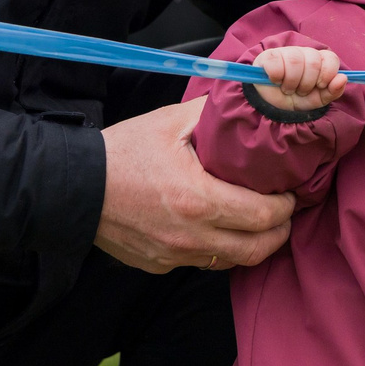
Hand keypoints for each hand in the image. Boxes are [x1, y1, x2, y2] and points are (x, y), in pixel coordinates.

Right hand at [95, 100, 294, 273]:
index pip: (264, 216)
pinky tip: (218, 230)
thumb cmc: (120, 153)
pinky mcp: (160, 265)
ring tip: (257, 223)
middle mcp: (191, 236)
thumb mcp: (168, 122)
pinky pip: (202, 263)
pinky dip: (218, 250)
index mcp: (199, 201)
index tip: (291, 194)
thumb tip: (243, 101)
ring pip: (231, 261)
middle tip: (284, 213)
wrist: (73, 187)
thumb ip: (211, 113)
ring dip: (251, 245)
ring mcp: (174, 256)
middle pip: (257, 249)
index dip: (286, 207)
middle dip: (279, 232)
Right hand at [253, 45, 345, 111]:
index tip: (320, 85)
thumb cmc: (298, 98)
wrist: (273, 105)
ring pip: (295, 61)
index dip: (327, 73)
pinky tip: (275, 81)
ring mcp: (286, 52)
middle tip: (300, 91)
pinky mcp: (269, 55)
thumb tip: (343, 78)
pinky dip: (276, 76)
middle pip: (313, 61)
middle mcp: (304, 53)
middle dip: (307, 83)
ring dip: (291, 82)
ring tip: (287, 89)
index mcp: (319, 61)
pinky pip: (276, 62)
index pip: (331, 58)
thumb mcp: (318, 99)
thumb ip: (333, 91)